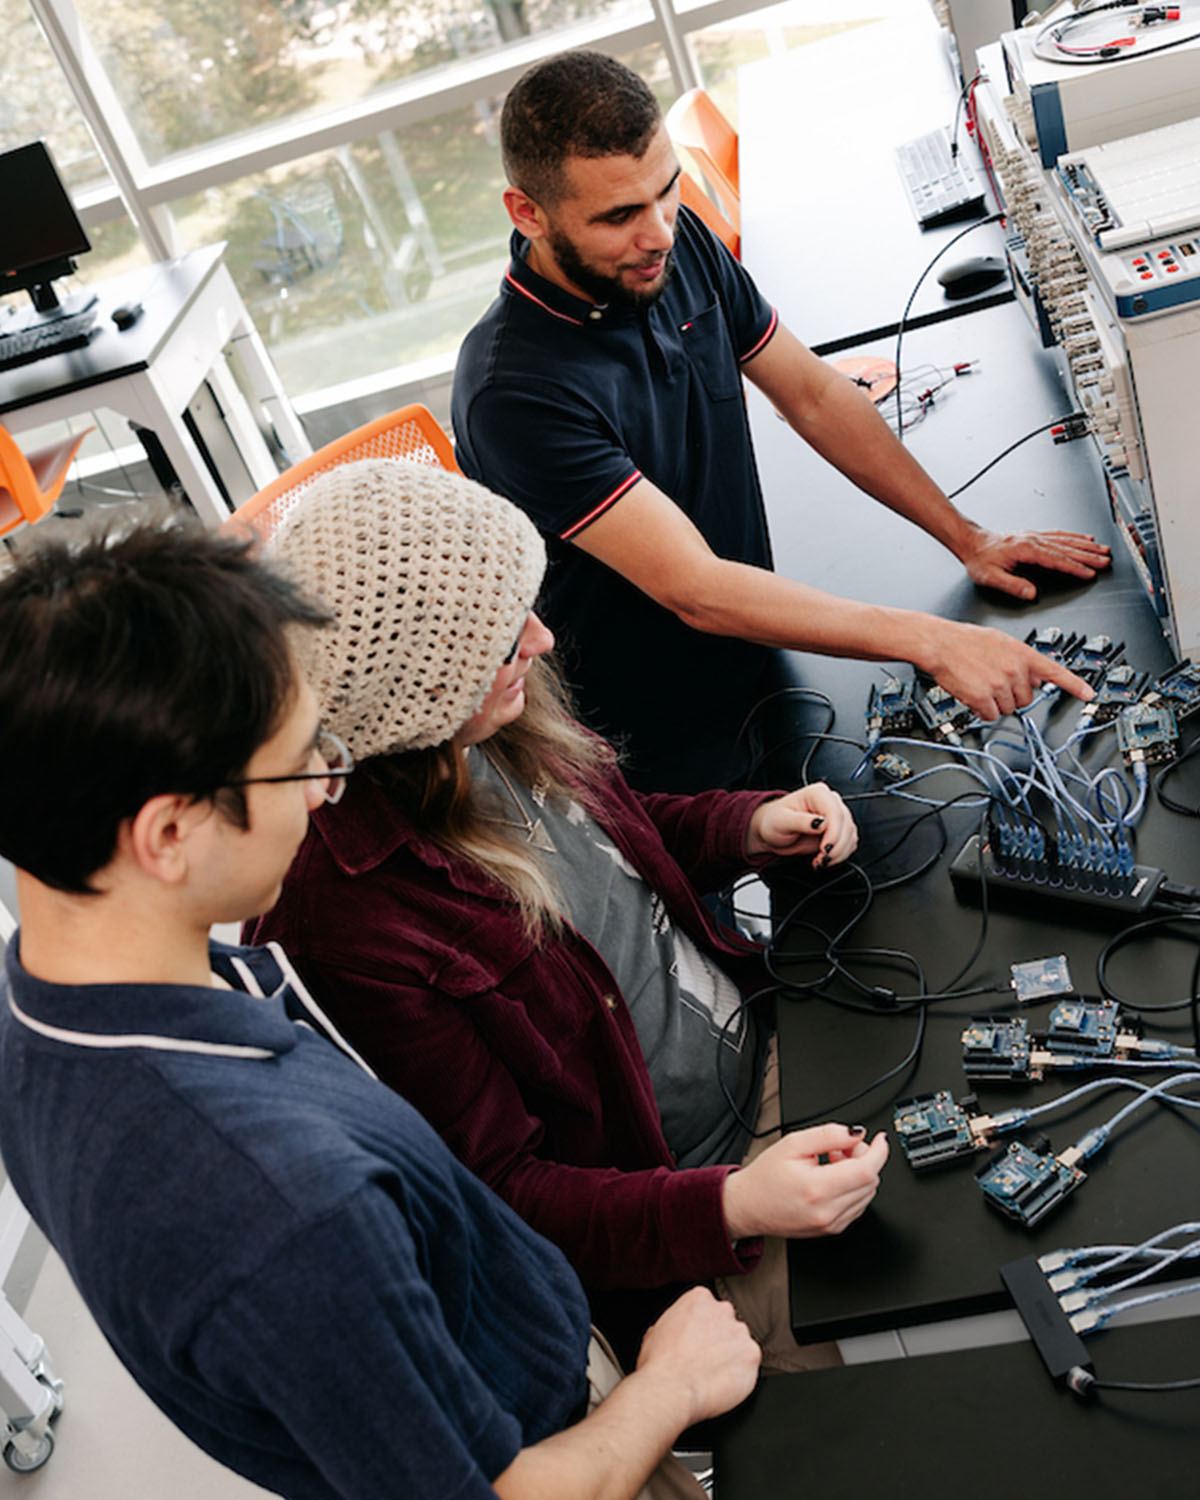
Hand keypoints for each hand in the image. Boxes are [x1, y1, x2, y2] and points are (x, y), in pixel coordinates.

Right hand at [636, 1287, 761, 1423]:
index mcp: (699, 1298)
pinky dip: (741, 1375)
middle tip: (706, 1359)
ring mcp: (740, 1332)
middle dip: (719, 1339)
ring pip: (740, 1344)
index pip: (708, 1307)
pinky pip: (751, 1364)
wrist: (670, 1389)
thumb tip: (673, 1333)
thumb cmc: (660, 1365)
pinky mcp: (752, 1355)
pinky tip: (724, 1383)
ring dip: (731, 1356)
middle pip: (727, 1323)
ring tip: (714, 1375)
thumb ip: (673, 1324)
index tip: (698, 1340)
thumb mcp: (654, 1333)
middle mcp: (723, 1310)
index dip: (703, 1327)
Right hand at [722, 1123, 888, 1241]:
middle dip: (864, 1158)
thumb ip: (828, 1134)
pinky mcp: (832, 1229)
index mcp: (817, 1188)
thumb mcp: (793, 1143)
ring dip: (859, 1173)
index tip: (880, 1139)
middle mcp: (827, 1211)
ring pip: (867, 1194)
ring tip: (832, 1162)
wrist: (748, 1206)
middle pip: (870, 1181)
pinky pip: (857, 1206)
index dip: (878, 1152)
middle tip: (842, 1147)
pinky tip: (833, 1178)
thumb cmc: (765, 1177)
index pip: (866, 1170)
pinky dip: (853, 1188)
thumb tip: (855, 1133)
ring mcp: (831, 1224)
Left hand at [745, 782, 857, 867]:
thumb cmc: (774, 822)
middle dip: (836, 847)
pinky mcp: (839, 830)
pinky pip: (850, 843)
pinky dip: (841, 854)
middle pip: (846, 825)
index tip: (825, 849)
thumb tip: (821, 823)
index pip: (835, 812)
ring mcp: (836, 816)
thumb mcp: (781, 821)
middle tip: (821, 858)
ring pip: (850, 835)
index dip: (834, 833)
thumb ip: (801, 821)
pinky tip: (825, 857)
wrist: (773, 832)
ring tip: (820, 859)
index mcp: (817, 794)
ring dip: (839, 852)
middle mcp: (830, 802)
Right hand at [923, 618, 1092, 719]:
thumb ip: (1021, 659)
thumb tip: (1036, 677)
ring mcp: (1000, 685)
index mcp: (1022, 654)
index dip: (1074, 685)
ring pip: (1008, 709)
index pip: (1055, 672)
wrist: (939, 643)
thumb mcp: (1000, 641)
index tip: (1088, 694)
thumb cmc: (964, 640)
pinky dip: (981, 710)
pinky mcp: (983, 698)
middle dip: (1012, 696)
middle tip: (994, 682)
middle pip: (1026, 699)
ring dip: (995, 703)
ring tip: (980, 684)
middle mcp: (1015, 669)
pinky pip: (990, 715)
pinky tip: (972, 694)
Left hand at [958, 525, 1110, 602]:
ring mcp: (1035, 536)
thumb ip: (1012, 585)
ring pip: (1066, 540)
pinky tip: (1084, 538)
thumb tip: (1030, 594)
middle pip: (1067, 548)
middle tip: (1106, 560)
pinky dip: (1074, 536)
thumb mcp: (991, 577)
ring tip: (1103, 549)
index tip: (1090, 573)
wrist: (971, 542)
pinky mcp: (1033, 536)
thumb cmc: (979, 559)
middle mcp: (1033, 540)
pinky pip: (1059, 535)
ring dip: (1086, 545)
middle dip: (1089, 555)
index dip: (1075, 568)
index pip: (1057, 561)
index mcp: (1026, 550)